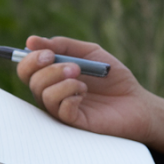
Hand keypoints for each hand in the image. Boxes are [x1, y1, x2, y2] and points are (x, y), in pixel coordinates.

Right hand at [17, 35, 155, 142]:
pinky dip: (71, 97)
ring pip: (43, 95)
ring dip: (62, 81)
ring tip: (81, 78)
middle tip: (72, 65)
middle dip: (48, 69)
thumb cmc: (113, 77)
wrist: (136, 101)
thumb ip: (63, 46)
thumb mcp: (90, 53)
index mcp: (54, 76)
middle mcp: (53, 93)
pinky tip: (84, 94)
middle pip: (31, 81)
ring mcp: (61, 109)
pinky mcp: (74, 122)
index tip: (47, 52)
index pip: (27, 69)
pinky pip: (60, 110)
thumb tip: (31, 41)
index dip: (30, 59)